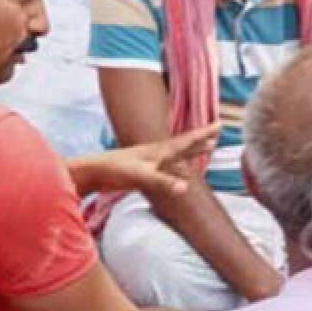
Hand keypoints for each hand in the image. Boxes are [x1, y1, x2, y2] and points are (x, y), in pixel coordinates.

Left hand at [92, 124, 219, 197]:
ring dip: (193, 150)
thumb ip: (163, 182)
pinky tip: (180, 172)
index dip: (203, 134)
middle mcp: (155, 153)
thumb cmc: (114, 171)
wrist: (92, 172)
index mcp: (158, 151)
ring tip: (207, 147)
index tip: (219, 124)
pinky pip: (168, 166)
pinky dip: (179, 166)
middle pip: (184, 144)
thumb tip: (186, 187)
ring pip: (177, 154)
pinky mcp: (142, 170)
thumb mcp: (141, 176)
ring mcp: (149, 161)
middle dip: (201, 138)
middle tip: (217, 131)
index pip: (186, 140)